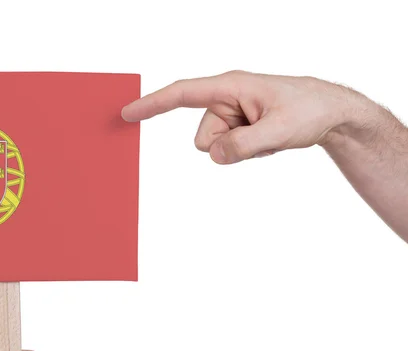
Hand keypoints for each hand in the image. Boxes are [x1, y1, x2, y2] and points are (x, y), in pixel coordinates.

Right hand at [122, 70, 367, 163]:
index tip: (127, 113)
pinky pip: (227, 151)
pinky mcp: (238, 127)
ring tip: (268, 137)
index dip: (152, 104)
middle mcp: (226, 99)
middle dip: (226, 147)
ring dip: (241, 150)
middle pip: (202, 138)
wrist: (330, 112)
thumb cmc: (308, 109)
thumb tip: (213, 155)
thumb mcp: (279, 131)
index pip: (181, 94)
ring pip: (215, 148)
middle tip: (261, 137)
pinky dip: (248, 151)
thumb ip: (242, 145)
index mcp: (230, 87)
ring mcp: (232, 114)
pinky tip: (269, 139)